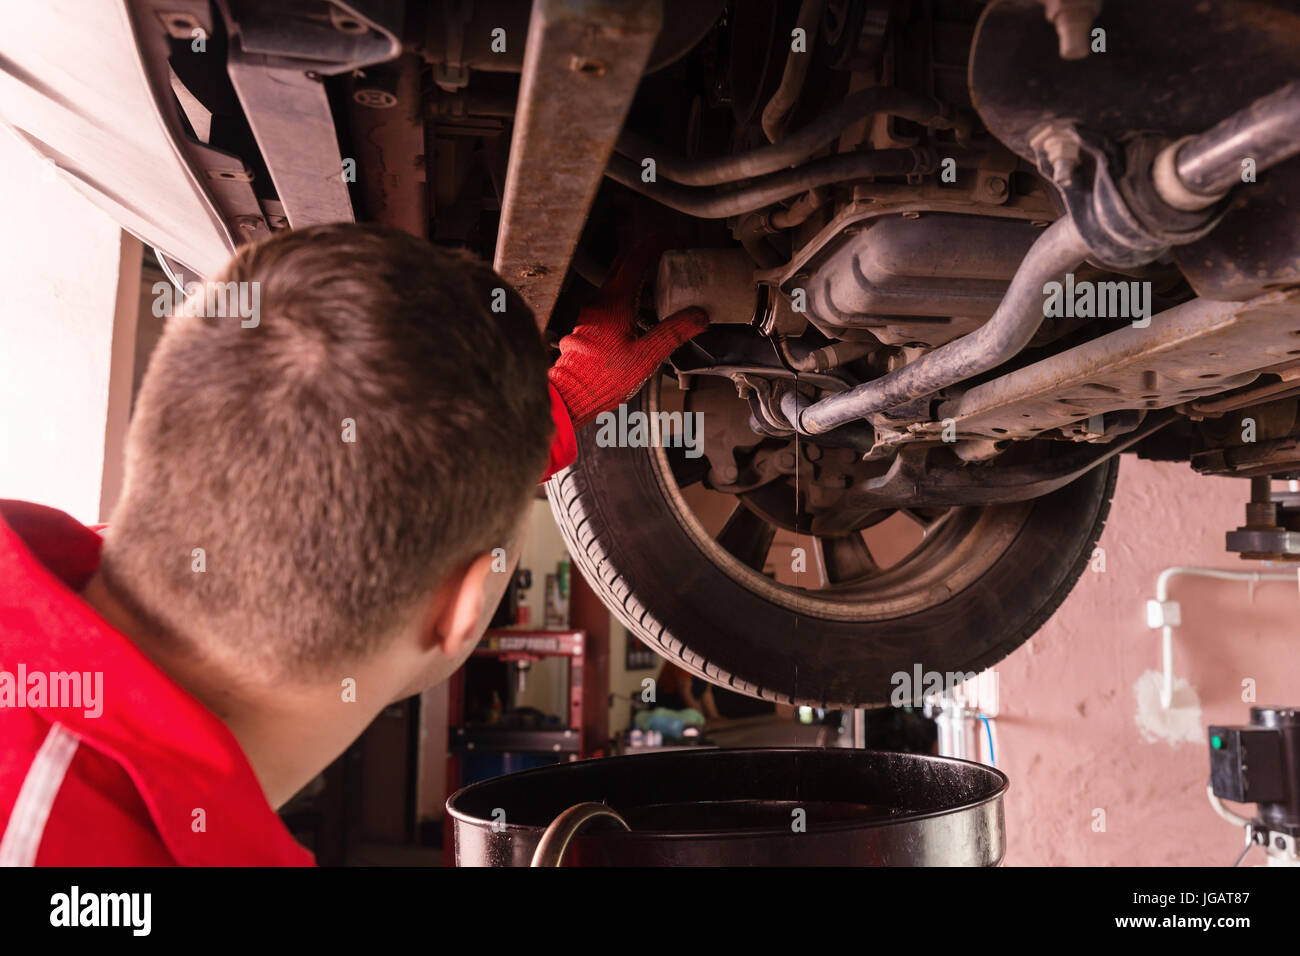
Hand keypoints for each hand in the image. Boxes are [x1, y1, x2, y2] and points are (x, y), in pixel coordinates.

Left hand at [548, 238, 708, 428]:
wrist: (572, 395)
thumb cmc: (603, 378)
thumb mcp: (647, 356)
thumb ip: (674, 332)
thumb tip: (698, 316)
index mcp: (615, 303)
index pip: (636, 259)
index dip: (656, 244)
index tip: (672, 238)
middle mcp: (600, 302)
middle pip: (623, 265)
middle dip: (645, 253)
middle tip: (666, 252)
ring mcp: (592, 313)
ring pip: (615, 283)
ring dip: (637, 276)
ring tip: (659, 283)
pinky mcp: (589, 326)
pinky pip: (610, 301)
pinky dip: (628, 296)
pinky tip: (640, 313)